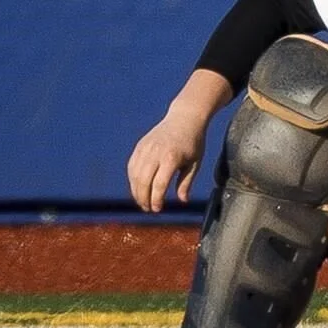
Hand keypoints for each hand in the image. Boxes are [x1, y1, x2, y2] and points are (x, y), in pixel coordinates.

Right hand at [128, 70, 232, 212]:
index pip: (159, 184)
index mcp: (171, 158)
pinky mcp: (140, 146)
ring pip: (134, 176)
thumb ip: (186, 182)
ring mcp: (145, 149)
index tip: (158, 209)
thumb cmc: (194, 142)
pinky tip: (138, 188)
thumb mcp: (195, 162)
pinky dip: (132, 180)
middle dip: (143, 198)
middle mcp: (155, 153)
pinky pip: (132, 167)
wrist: (185, 118)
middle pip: (143, 182)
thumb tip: (183, 200)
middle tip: (148, 209)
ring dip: (136, 191)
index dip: (156, 199)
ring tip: (143, 201)